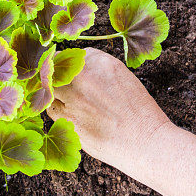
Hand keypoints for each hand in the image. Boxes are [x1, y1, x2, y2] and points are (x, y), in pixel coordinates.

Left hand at [47, 48, 171, 166]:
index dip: (71, 66)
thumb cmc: (139, 113)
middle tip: (62, 87)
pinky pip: (52, 110)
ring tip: (70, 104)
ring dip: (55, 94)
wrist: (145, 139)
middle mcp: (84, 75)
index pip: (74, 55)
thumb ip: (98, 71)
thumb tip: (79, 74)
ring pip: (49, 89)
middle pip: (56, 68)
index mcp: (101, 61)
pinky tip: (72, 118)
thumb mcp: (123, 78)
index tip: (72, 74)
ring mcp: (74, 95)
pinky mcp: (67, 118)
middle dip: (57, 76)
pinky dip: (58, 112)